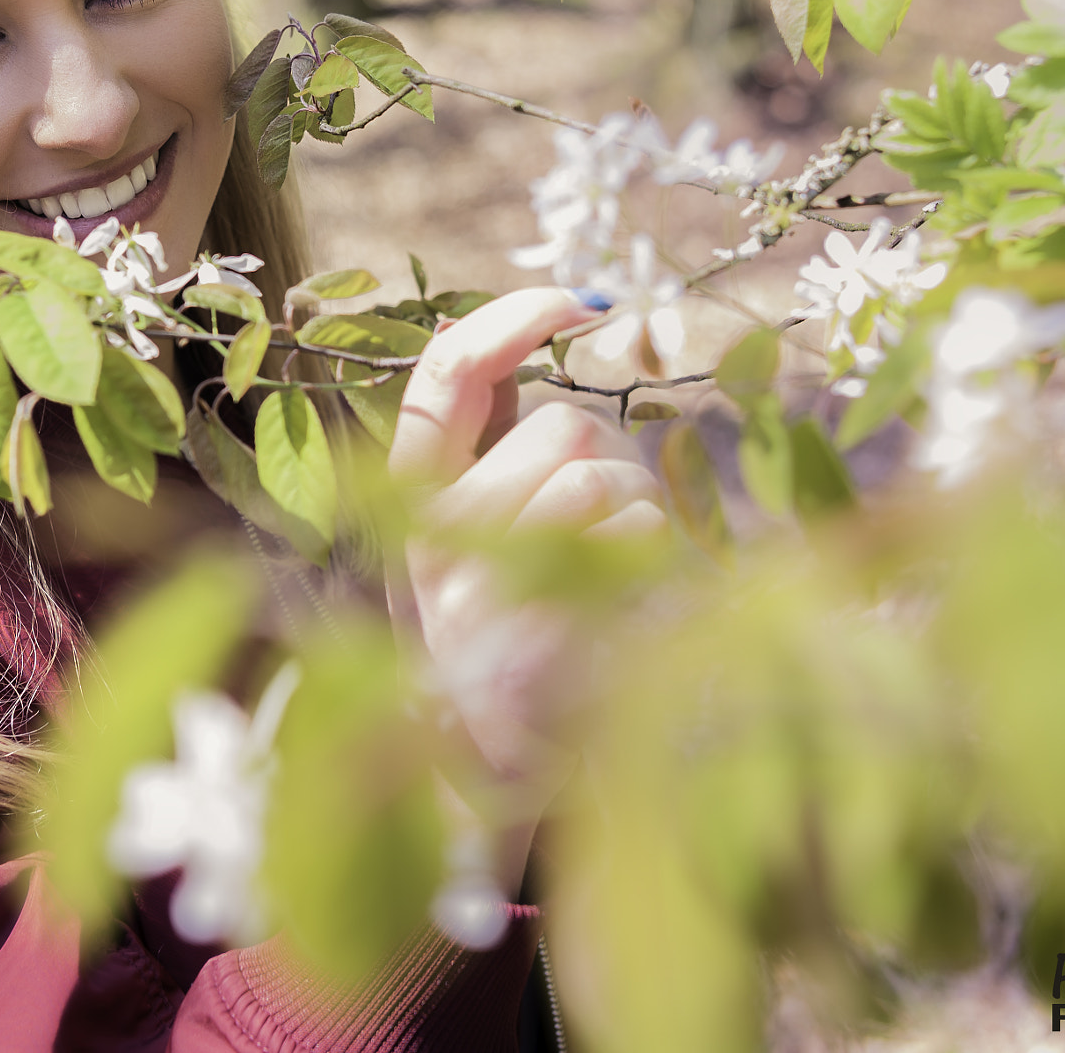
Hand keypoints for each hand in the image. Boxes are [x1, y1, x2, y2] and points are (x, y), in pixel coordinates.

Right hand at [385, 289, 665, 822]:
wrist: (504, 764)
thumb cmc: (508, 621)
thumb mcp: (471, 527)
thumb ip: (481, 438)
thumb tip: (484, 327)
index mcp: (410, 498)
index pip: (443, 374)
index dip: (511, 317)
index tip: (580, 301)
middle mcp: (432, 536)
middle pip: (561, 424)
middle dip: (607, 456)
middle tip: (602, 521)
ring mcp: (483, 589)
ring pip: (603, 474)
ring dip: (633, 508)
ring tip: (609, 572)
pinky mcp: (544, 633)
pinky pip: (635, 535)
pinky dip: (653, 559)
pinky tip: (623, 610)